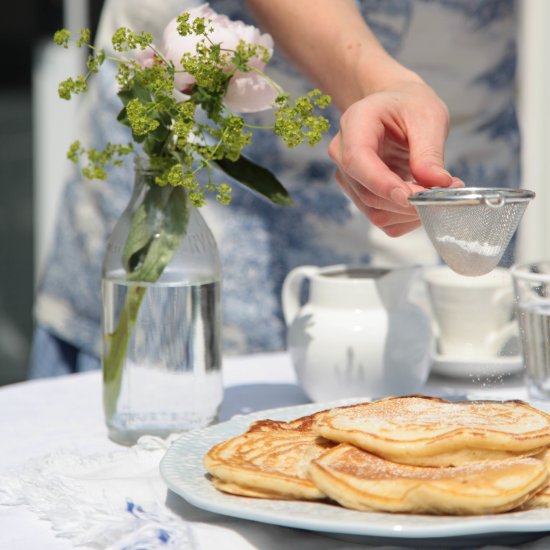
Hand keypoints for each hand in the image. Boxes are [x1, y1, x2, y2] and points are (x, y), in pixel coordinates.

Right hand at [328, 80, 463, 236]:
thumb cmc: (409, 105)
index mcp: (355, 124)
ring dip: (410, 212)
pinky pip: (382, 219)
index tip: (412, 197)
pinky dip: (407, 218)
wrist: (395, 107)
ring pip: (375, 212)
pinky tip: (424, 199)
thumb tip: (438, 184)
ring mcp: (349, 179)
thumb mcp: (428, 116)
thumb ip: (430, 151)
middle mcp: (342, 155)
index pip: (357, 161)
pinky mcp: (360, 196)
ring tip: (439, 194)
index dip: (382, 183)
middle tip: (445, 194)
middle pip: (368, 193)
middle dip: (407, 202)